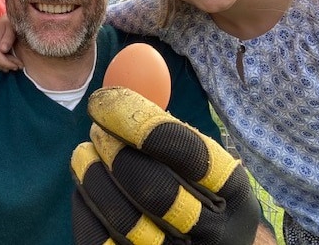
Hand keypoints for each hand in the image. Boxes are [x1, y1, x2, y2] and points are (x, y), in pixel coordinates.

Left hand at [71, 87, 259, 244]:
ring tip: (84, 151)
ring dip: (94, 176)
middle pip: (156, 190)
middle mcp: (214, 233)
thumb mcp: (210, 167)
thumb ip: (173, 133)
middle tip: (95, 127)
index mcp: (235, 194)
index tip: (106, 101)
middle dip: (116, 151)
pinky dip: (86, 208)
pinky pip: (102, 243)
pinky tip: (85, 185)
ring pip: (125, 220)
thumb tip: (121, 89)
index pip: (190, 154)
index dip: (141, 123)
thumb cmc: (204, 196)